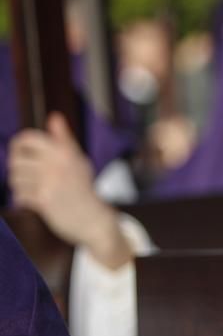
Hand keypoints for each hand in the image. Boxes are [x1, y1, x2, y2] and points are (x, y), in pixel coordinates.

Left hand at [7, 113, 130, 268]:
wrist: (93, 219)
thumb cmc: (83, 189)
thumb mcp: (78, 160)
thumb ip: (64, 139)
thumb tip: (54, 116)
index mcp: (64, 151)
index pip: (28, 138)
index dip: (18, 144)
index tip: (19, 152)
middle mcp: (57, 164)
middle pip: (16, 159)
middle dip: (16, 168)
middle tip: (23, 174)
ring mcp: (50, 182)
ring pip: (15, 178)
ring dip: (18, 185)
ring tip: (29, 188)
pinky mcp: (45, 199)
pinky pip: (20, 194)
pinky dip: (22, 199)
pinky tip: (33, 200)